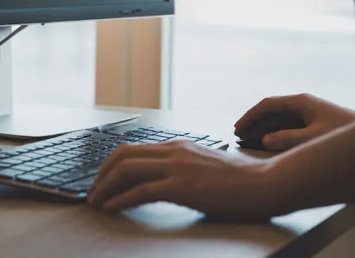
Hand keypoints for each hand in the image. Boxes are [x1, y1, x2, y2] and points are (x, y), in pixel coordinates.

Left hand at [86, 140, 284, 219]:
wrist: (263, 184)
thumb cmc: (238, 182)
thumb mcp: (203, 166)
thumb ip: (181, 168)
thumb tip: (159, 181)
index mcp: (176, 146)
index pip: (132, 149)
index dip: (109, 165)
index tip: (100, 180)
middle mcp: (173, 151)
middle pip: (122, 155)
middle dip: (100, 175)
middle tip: (91, 193)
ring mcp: (177, 167)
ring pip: (126, 170)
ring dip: (105, 187)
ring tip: (96, 203)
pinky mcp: (182, 186)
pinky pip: (141, 190)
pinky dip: (121, 199)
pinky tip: (112, 208)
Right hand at [236, 94, 354, 150]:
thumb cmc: (343, 132)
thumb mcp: (312, 138)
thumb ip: (287, 139)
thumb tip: (265, 140)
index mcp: (300, 102)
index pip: (267, 104)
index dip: (250, 116)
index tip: (238, 127)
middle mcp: (302, 105)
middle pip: (271, 112)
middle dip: (255, 123)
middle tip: (239, 136)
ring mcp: (308, 114)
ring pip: (279, 120)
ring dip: (264, 129)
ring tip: (249, 140)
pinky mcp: (313, 123)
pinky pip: (288, 127)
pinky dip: (276, 134)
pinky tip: (270, 144)